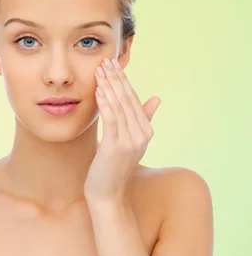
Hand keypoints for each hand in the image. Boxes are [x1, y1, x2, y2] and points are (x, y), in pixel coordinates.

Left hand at [84, 58, 160, 203]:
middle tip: (106, 61)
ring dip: (109, 87)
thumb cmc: (112, 167)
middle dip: (116, 79)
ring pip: (120, 107)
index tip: (113, 64)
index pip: (134, 99)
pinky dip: (106, 104)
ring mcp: (130, 141)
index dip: (123, 80)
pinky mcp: (116, 147)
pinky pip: (112, 120)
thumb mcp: (128, 141)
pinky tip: (99, 91)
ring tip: (100, 71)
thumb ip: (141, 120)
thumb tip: (156, 98)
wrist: (107, 194)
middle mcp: (141, 135)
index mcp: (145, 131)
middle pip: (128, 100)